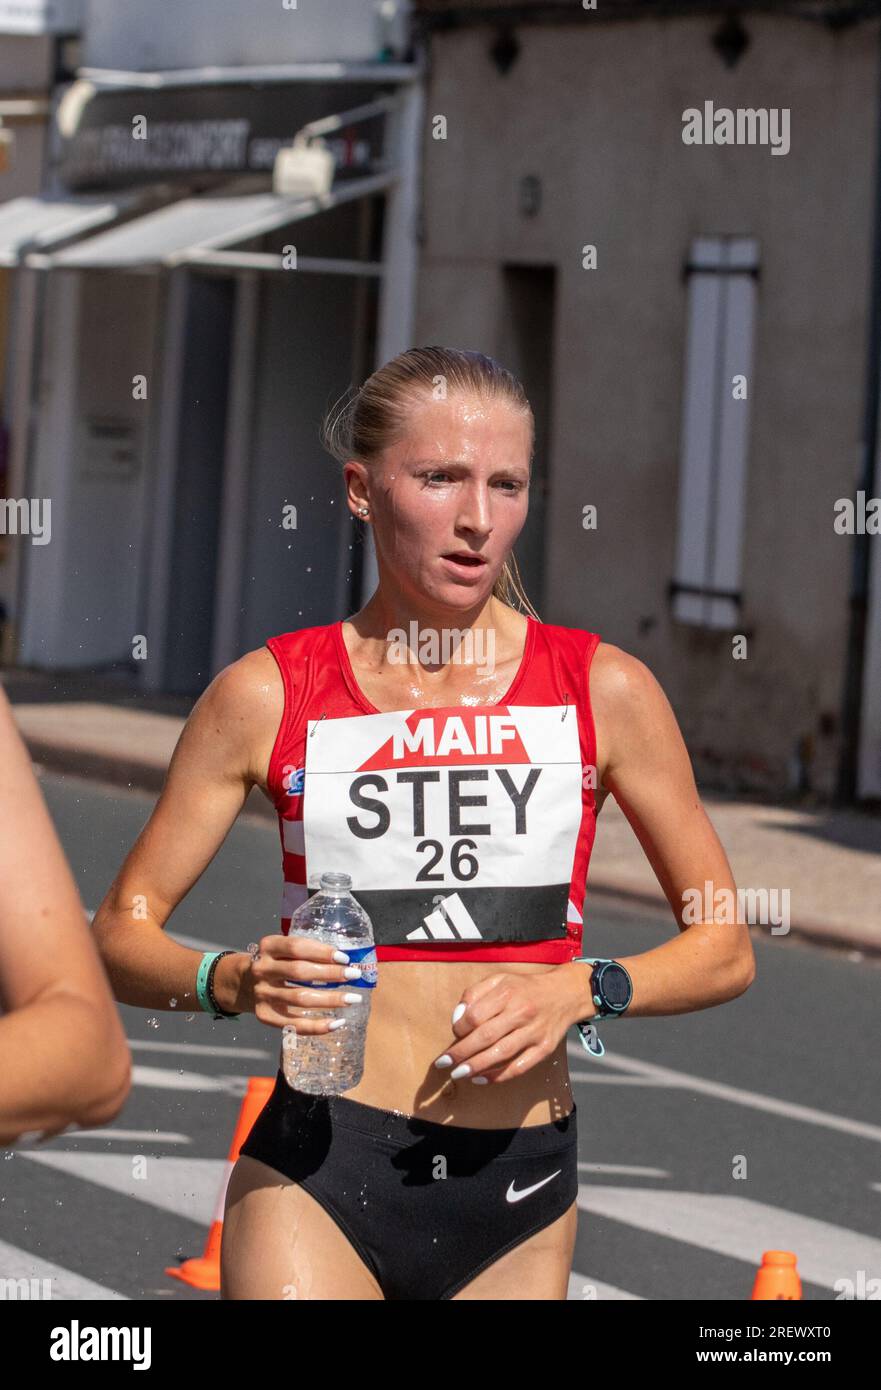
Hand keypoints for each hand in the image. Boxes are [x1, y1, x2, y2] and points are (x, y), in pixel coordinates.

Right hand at [236, 934, 368, 1031]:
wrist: (242, 983)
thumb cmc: (275, 964)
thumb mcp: (282, 950)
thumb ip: (306, 952)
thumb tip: (344, 962)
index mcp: (268, 946)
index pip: (297, 947)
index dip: (322, 952)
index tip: (345, 958)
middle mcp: (262, 969)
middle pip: (300, 972)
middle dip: (330, 974)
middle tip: (354, 975)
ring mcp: (262, 993)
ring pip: (300, 998)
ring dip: (330, 999)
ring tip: (352, 998)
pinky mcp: (265, 1015)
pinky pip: (294, 1024)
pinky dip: (317, 1026)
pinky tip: (336, 1023)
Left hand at [433, 966, 584, 1084]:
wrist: (565, 993)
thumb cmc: (525, 988)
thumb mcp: (500, 979)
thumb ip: (475, 993)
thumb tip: (457, 1018)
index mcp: (507, 992)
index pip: (475, 1015)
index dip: (460, 1028)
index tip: (455, 1034)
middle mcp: (522, 1012)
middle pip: (486, 1036)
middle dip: (461, 1052)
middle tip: (444, 1064)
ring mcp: (534, 1032)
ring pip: (501, 1053)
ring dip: (477, 1066)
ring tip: (459, 1074)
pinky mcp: (545, 1048)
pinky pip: (520, 1066)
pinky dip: (500, 1076)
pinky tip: (483, 1079)